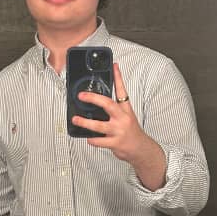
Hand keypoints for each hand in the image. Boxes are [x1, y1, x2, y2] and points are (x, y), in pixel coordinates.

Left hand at [72, 63, 165, 190]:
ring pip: (100, 125)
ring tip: (76, 119)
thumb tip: (98, 100)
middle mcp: (123, 118)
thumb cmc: (131, 132)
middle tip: (81, 95)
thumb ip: (115, 108)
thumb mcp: (127, 116)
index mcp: (126, 110)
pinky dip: (92, 139)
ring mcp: (119, 131)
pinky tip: (88, 138)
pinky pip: (99, 141)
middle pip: (108, 104)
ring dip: (85, 122)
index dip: (118, 77)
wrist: (141, 149)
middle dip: (93, 98)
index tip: (114, 66)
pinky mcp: (115, 143)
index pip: (122, 90)